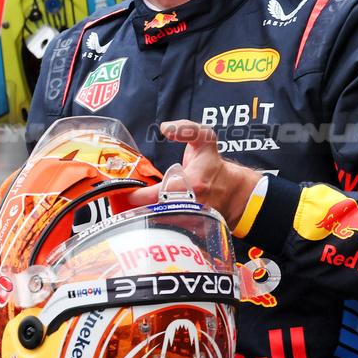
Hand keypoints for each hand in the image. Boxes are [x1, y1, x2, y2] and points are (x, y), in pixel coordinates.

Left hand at [124, 120, 260, 225]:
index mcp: (192, 183)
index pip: (155, 195)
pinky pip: (168, 229)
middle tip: (125, 201)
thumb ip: (187, 129)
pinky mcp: (191, 229)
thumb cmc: (213, 165)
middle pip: (154, 212)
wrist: (232, 191)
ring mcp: (191, 220)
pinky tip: (149, 217)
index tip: (127, 191)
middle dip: (138, 208)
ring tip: (134, 208)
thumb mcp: (205, 139)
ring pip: (160, 223)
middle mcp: (192, 204)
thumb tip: (166, 128)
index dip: (137, 195)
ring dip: (145, 217)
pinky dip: (157, 225)